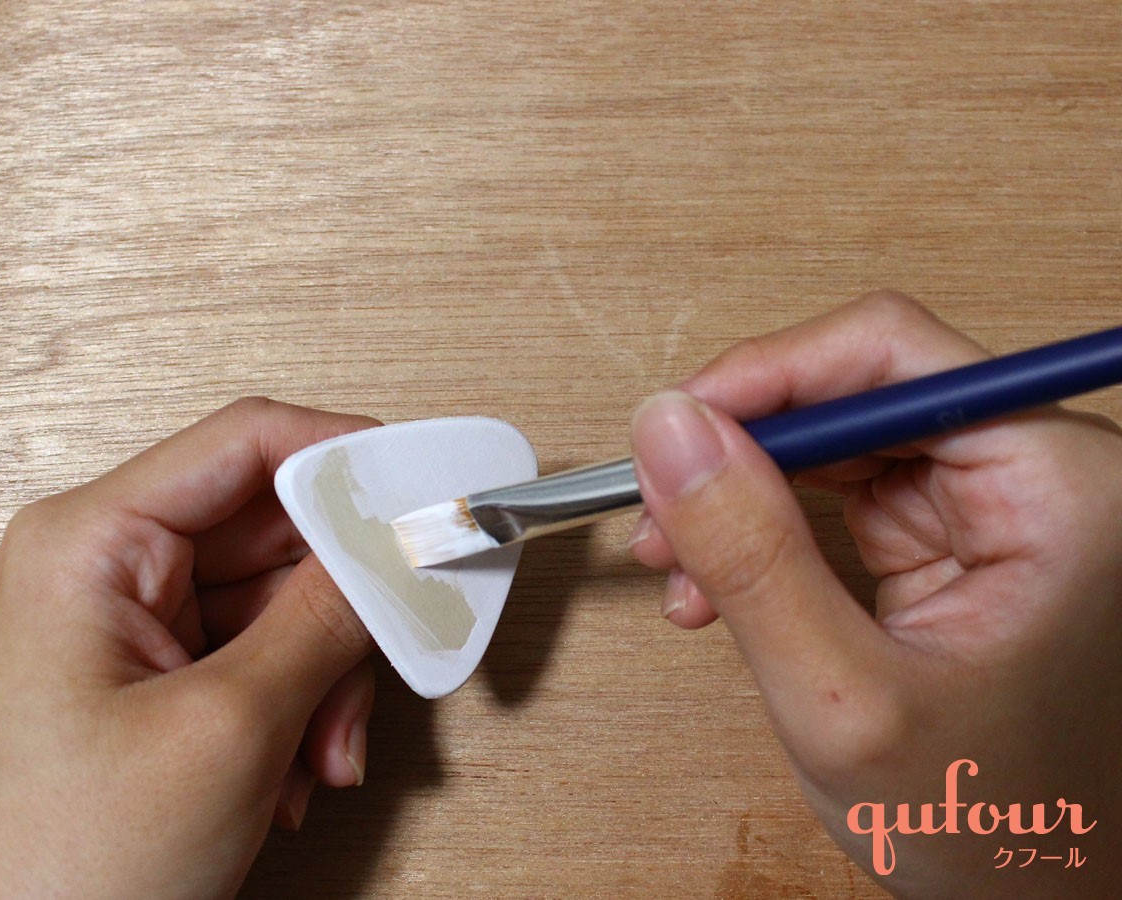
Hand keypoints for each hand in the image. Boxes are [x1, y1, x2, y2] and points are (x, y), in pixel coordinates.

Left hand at [0, 398, 378, 899]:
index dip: (343, 456)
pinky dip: (299, 707)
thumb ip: (323, 619)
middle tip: (391, 644)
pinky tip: (292, 770)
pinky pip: (260, 656)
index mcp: (88, 545)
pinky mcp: (153, 682)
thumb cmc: (62, 873)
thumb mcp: (227, 728)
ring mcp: (129, 629)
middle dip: (340, 604)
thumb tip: (391, 545)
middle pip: (272, 531)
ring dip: (325, 673)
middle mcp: (104, 572)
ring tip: (324, 748)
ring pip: (278, 602)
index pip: (244, 444)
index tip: (417, 485)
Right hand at [628, 293, 1121, 897]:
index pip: (890, 355)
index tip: (673, 429)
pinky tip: (720, 589)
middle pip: (853, 390)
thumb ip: (753, 557)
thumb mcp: (846, 700)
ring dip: (740, 495)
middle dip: (741, 451)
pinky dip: (764, 533)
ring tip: (681, 570)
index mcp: (1057, 488)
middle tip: (661, 513)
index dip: (766, 376)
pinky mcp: (949, 538)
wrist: (1043, 899)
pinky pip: (834, 497)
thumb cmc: (994, 826)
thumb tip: (669, 429)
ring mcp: (989, 505)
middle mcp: (1033, 473)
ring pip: (830, 443)